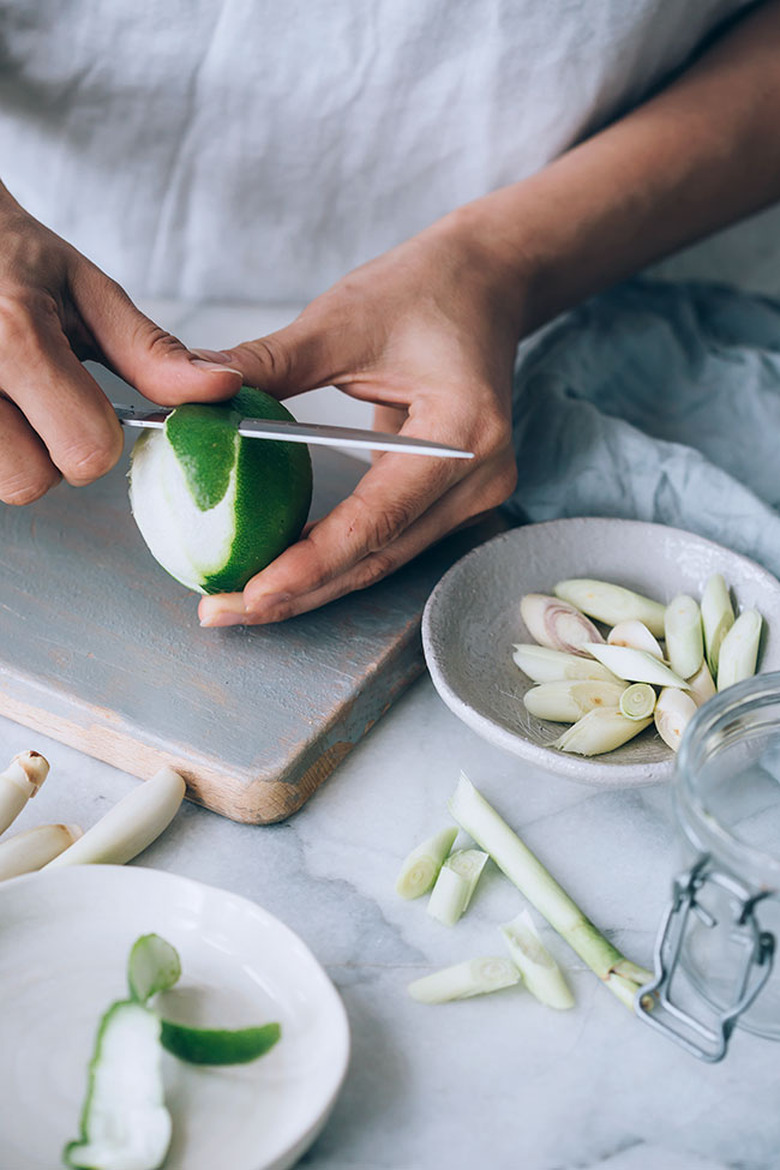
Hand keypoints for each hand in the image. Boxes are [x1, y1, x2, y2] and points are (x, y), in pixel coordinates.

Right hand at [0, 183, 241, 503]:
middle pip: (31, 481)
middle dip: (49, 451)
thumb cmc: (13, 257)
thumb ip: (151, 352)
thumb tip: (221, 389)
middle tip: (40, 401)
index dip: (99, 438)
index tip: (86, 403)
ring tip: (12, 396)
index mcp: (16, 337)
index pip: (86, 450)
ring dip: (15, 452)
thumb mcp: (87, 291)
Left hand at [198, 214, 521, 625]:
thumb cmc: (423, 290)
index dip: (310, 564)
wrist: (484, 284)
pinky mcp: (455, 498)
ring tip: (240, 601)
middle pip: (378, 558)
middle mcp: (479, 478)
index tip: (250, 592)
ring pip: (382, 560)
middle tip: (222, 610)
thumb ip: (269, 363)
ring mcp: (474, 494)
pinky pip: (388, 540)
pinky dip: (334, 557)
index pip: (377, 520)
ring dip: (312, 584)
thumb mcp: (341, 319)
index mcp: (463, 433)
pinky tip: (281, 567)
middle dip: (298, 592)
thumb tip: (190, 389)